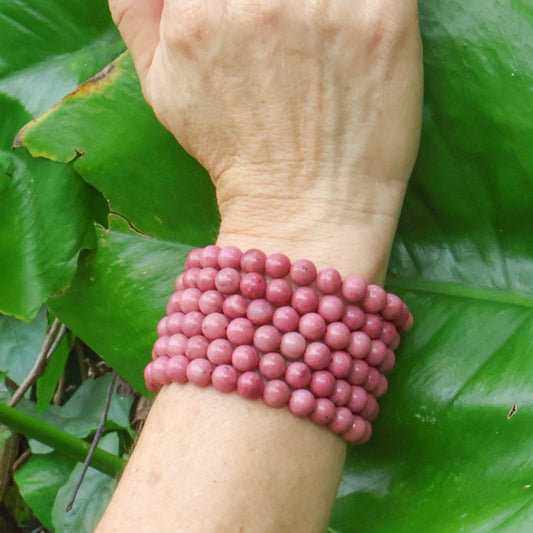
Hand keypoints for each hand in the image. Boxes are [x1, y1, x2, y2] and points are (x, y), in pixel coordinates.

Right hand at [109, 0, 422, 280]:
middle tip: (287, 20)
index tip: (245, 9)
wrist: (304, 204)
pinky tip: (350, 24)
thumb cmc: (234, 152)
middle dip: (280, 0)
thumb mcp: (162, 87)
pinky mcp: (385, 17)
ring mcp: (328, 5)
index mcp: (198, 13)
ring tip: (315, 28)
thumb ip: (137, 10)